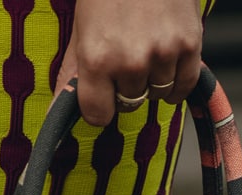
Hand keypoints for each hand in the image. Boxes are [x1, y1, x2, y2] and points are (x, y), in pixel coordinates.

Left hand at [54, 0, 204, 125]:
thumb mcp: (81, 31)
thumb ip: (71, 77)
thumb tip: (51, 117)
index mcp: (97, 59)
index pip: (98, 116)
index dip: (99, 107)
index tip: (102, 95)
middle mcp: (130, 61)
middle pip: (130, 104)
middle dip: (126, 88)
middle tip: (126, 56)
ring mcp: (163, 54)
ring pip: (158, 94)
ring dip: (153, 81)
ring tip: (147, 49)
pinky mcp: (190, 44)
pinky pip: (184, 85)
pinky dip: (177, 82)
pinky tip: (168, 65)